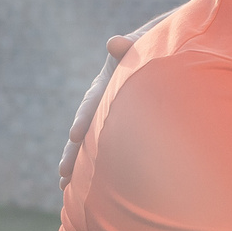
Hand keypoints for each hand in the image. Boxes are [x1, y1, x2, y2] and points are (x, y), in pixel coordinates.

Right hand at [56, 18, 165, 184]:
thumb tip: (115, 43)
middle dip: (73, 153)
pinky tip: (89, 187)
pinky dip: (98, 166)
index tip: (75, 137)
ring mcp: (111, 116)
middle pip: (84, 130)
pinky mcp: (121, 128)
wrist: (167, 52)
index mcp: (106, 83)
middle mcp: (103, 102)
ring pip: (91, 143)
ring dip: (79, 164)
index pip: (91, 103)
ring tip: (65, 187)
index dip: (83, 119)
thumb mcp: (143, 43)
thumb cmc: (156, 45)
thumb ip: (130, 44)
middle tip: (63, 174)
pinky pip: (109, 148)